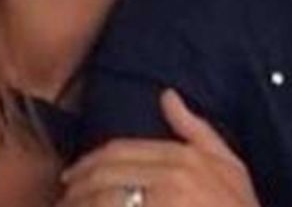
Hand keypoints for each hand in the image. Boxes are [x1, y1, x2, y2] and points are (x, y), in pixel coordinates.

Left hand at [59, 90, 259, 206]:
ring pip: (105, 200)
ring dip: (79, 205)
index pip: (119, 152)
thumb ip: (197, 130)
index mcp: (184, 158)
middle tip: (62, 200)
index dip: (88, 164)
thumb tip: (167, 96)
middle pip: (106, 176)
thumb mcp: (230, 166)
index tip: (70, 178)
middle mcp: (172, 179)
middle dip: (76, 188)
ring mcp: (164, 204)